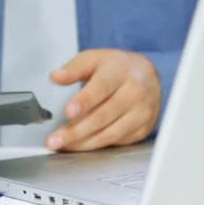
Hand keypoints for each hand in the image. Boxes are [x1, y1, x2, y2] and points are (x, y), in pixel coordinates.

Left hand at [46, 49, 160, 150]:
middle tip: (55, 139)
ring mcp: (141, 113)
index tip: (68, 112)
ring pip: (109, 134)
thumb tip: (56, 76)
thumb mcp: (94, 59)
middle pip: (103, 116)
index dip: (84, 101)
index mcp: (121, 71)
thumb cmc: (117, 69)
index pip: (101, 87)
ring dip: (82, 143)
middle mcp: (135, 93)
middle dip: (76, 130)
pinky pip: (115, 142)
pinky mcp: (142, 129)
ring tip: (62, 145)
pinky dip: (94, 145)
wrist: (148, 77)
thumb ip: (74, 68)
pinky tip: (78, 144)